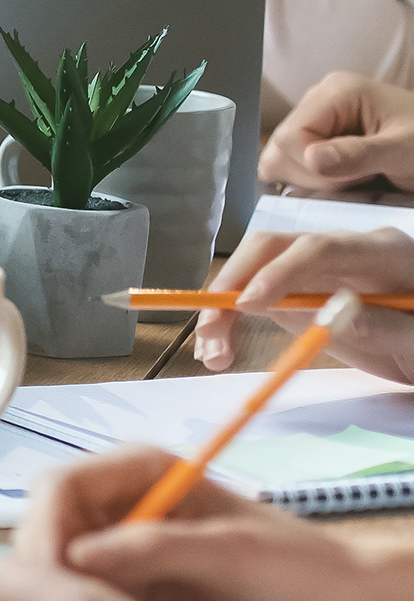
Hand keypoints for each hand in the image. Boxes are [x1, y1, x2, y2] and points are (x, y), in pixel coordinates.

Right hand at [18, 445, 413, 600]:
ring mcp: (121, 554)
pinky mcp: (127, 596)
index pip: (60, 487)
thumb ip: (150, 548)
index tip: (46, 576)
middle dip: (40, 567)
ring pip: (55, 569)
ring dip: (52, 598)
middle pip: (46, 527)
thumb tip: (75, 557)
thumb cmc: (296, 572)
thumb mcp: (226, 553)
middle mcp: (120, 508)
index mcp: (140, 474)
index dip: (43, 527)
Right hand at [192, 228, 413, 377]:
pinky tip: (219, 347)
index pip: (319, 248)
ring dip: (222, 308)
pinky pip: (255, 296)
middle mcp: (342, 250)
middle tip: (213, 330)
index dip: (279, 273)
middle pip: (273, 247)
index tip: (248, 305)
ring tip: (212, 353)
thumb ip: (388, 326)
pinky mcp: (300, 291)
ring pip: (253, 269)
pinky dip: (231, 320)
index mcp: (382, 251)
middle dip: (233, 285)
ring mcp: (318, 268)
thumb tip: (336, 315)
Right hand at [261, 70, 413, 191]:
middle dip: (313, 174)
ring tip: (354, 176)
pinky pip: (290, 162)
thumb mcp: (405, 151)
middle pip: (279, 147)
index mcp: (336, 92)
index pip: (290, 136)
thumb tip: (311, 160)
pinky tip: (340, 178)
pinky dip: (309, 179)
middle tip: (358, 177)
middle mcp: (318, 98)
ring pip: (280, 158)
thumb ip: (358, 155)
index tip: (355, 175)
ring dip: (313, 179)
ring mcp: (315, 117)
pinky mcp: (316, 135)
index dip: (313, 166)